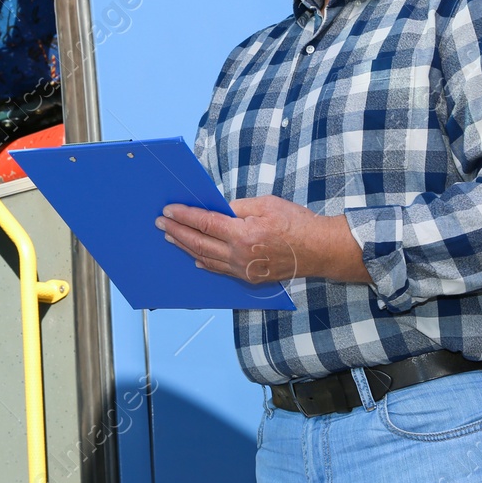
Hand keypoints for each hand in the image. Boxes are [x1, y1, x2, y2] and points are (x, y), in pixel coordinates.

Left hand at [155, 196, 370, 284]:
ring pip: (206, 259)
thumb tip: (217, 210)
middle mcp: (239, 256)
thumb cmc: (296, 224)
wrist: (320, 250)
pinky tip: (194, 256)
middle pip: (199, 243)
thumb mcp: (266, 204)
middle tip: (161, 224)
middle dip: (177, 232)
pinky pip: (220, 270)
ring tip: (171, 237)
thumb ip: (237, 208)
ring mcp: (243, 270)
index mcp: (243, 234)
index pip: (205, 223)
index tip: (168, 211)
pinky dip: (204, 262)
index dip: (184, 216)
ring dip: (186, 247)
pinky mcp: (249, 278)